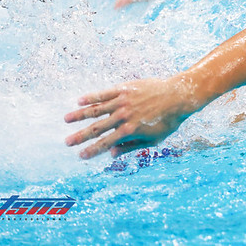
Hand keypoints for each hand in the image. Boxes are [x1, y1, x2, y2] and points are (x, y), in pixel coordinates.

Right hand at [64, 75, 199, 158]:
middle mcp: (123, 116)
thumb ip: (131, 146)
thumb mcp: (153, 139)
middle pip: (97, 128)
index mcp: (130, 131)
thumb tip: (111, 154)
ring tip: (66, 120)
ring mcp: (123, 102)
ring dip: (79, 115)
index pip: (105, 143)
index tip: (80, 155)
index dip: (91, 150)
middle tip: (67, 142)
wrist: (179, 96)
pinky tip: (79, 100)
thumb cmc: (168, 120)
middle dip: (80, 136)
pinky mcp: (125, 89)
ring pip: (96, 109)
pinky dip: (91, 97)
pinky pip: (104, 93)